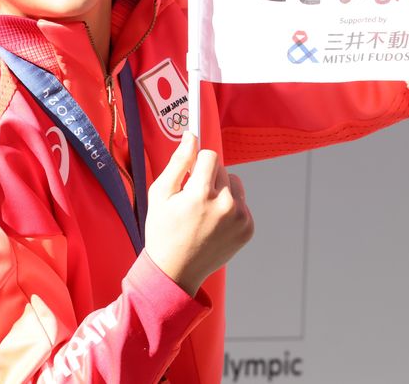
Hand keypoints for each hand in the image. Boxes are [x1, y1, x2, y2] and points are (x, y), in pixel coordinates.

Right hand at [143, 133, 253, 295]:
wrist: (176, 271)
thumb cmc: (163, 230)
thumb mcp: (160, 194)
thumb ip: (178, 162)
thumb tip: (191, 135)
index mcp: (201, 195)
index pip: (209, 156)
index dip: (196, 163)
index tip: (189, 176)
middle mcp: (225, 205)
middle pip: (222, 169)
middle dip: (207, 178)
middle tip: (192, 201)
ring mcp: (240, 219)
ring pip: (234, 184)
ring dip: (222, 190)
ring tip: (204, 212)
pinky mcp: (248, 228)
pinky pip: (241, 203)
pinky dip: (230, 208)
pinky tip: (214, 224)